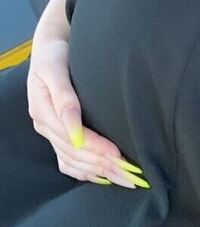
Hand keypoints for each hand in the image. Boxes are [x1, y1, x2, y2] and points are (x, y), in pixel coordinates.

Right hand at [27, 31, 148, 188]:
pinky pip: (67, 161)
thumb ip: (64, 96)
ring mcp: (50, 131)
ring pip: (72, 161)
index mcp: (43, 110)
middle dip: (103, 165)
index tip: (119, 154)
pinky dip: (85, 172)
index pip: (73, 138)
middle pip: (75, 153)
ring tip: (124, 179)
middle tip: (130, 175)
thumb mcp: (56, 68)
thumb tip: (74, 127)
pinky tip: (103, 177)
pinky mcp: (56, 133)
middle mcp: (45, 125)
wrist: (51, 47)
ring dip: (98, 172)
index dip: (96, 148)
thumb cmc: (56, 54)